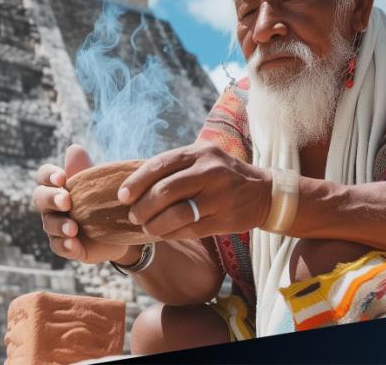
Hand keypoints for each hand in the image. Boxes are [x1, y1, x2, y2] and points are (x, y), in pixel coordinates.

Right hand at [32, 144, 131, 263]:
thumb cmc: (102, 198)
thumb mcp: (96, 183)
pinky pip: (58, 246)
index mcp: (56, 186)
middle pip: (40, 198)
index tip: (62, 177)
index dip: (48, 175)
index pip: (43, 176)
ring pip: (49, 225)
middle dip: (51, 198)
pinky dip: (65, 245)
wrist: (120, 228)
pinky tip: (73, 244)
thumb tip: (74, 149)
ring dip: (60, 225)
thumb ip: (83, 169)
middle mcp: (51, 206)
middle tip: (66, 201)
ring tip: (73, 228)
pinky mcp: (65, 246)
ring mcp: (56, 227)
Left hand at [117, 142, 271, 239]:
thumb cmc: (221, 174)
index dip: (137, 181)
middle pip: (165, 191)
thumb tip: (134, 184)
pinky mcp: (225, 218)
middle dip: (143, 207)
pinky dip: (171, 234)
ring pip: (177, 214)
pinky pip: (190, 229)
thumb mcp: (202, 159)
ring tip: (146, 227)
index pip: (160, 164)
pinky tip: (164, 234)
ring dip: (155, 224)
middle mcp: (210, 171)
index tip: (122, 195)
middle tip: (133, 215)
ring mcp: (219, 195)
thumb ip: (174, 167)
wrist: (263, 192)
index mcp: (199, 152)